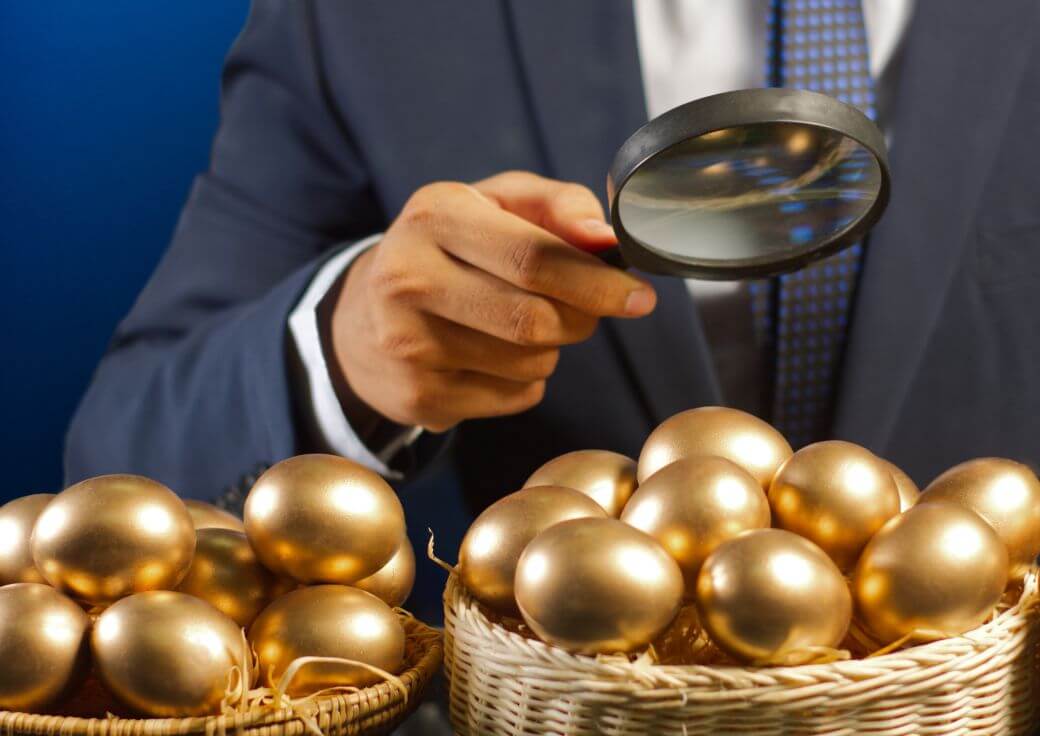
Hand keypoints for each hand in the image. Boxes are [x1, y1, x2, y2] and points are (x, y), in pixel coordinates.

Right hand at [329, 171, 656, 431]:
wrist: (361, 319)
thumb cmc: (449, 250)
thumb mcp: (493, 203)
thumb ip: (557, 205)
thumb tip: (605, 238)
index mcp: (434, 216)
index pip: (534, 258)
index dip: (597, 282)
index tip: (639, 296)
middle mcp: (409, 278)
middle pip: (536, 320)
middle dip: (581, 318)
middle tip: (586, 309)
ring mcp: (408, 344)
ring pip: (532, 362)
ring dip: (552, 348)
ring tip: (520, 325)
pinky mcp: (417, 397)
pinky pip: (515, 397)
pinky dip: (526, 380)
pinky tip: (491, 357)